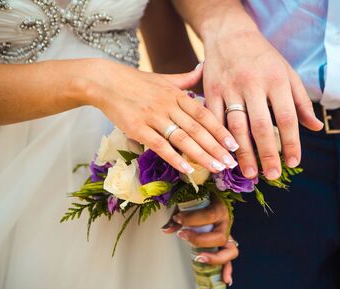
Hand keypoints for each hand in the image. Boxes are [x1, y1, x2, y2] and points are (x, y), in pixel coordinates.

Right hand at [78, 59, 238, 173]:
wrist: (105, 82)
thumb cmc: (136, 82)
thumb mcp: (164, 77)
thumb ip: (186, 78)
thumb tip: (204, 66)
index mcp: (177, 94)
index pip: (204, 114)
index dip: (220, 130)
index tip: (234, 144)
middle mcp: (168, 105)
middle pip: (197, 129)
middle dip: (216, 147)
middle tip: (231, 163)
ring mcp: (153, 117)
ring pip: (182, 139)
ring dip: (201, 155)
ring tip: (217, 168)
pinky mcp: (138, 129)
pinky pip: (160, 146)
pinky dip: (174, 158)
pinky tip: (188, 170)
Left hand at [162, 198, 237, 284]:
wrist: (212, 198)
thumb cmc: (200, 200)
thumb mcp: (187, 204)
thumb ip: (177, 217)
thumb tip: (165, 230)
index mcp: (219, 209)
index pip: (210, 215)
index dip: (192, 219)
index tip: (177, 219)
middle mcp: (226, 223)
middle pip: (219, 236)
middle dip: (199, 239)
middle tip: (182, 236)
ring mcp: (227, 235)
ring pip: (229, 251)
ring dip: (215, 258)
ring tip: (200, 259)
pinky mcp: (225, 245)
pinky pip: (229, 259)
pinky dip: (228, 270)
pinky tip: (225, 279)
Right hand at [202, 18, 322, 179]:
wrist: (229, 35)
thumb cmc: (263, 57)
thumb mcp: (287, 72)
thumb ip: (301, 101)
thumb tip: (316, 128)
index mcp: (276, 80)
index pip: (287, 117)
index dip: (292, 142)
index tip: (294, 163)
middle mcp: (253, 84)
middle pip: (261, 125)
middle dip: (267, 153)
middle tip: (272, 175)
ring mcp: (230, 88)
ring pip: (236, 126)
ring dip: (243, 152)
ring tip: (249, 173)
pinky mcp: (211, 91)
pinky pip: (215, 120)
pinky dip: (220, 139)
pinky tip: (225, 155)